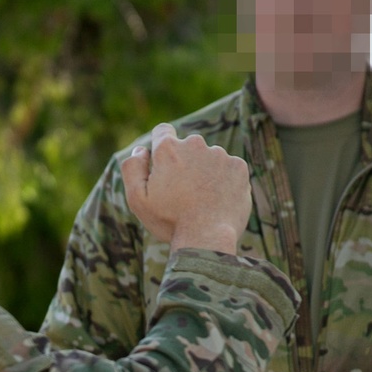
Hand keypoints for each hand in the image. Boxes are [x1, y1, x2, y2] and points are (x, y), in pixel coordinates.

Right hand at [121, 122, 250, 253]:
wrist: (207, 239)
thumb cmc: (170, 222)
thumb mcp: (138, 199)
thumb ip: (132, 168)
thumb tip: (141, 150)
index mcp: (168, 149)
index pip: (162, 131)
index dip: (162, 147)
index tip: (165, 166)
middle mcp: (195, 144)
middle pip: (188, 147)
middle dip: (185, 164)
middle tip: (184, 194)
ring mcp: (219, 154)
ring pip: (210, 159)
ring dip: (206, 173)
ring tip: (203, 201)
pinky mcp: (239, 167)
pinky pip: (229, 170)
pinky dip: (224, 182)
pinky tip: (218, 201)